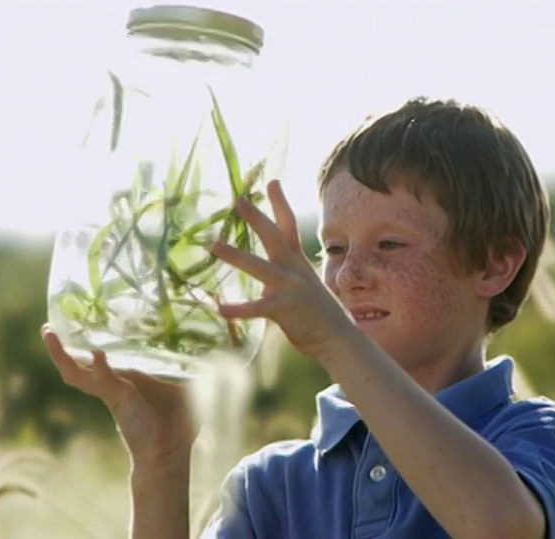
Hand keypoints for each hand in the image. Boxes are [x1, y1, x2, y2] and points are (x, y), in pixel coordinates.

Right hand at [41, 324, 198, 468]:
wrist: (171, 451)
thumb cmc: (179, 420)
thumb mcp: (189, 385)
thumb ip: (199, 366)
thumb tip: (224, 345)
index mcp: (128, 375)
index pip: (105, 352)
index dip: (91, 336)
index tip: (82, 315)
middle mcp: (115, 381)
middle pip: (81, 360)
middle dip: (63, 344)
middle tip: (48, 324)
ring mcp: (113, 390)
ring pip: (78, 372)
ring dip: (62, 354)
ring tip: (48, 333)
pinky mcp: (117, 399)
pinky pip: (102, 381)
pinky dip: (98, 367)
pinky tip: (96, 353)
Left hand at [211, 179, 357, 360]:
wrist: (339, 340)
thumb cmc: (320, 315)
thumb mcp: (306, 288)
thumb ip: (286, 280)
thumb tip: (267, 286)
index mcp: (298, 263)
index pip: (289, 226)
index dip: (280, 203)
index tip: (272, 182)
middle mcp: (294, 270)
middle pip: (274, 236)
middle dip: (257, 217)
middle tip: (239, 200)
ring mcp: (290, 288)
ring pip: (259, 266)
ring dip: (236, 255)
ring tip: (215, 246)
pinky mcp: (284, 309)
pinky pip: (257, 308)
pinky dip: (238, 309)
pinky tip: (220, 308)